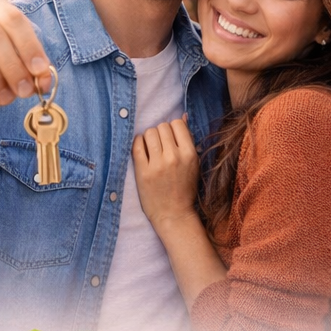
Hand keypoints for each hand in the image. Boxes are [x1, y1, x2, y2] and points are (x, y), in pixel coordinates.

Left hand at [132, 117, 200, 232]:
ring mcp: (157, 165)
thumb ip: (188, 140)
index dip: (173, 129)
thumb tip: (183, 116)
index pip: (177, 124)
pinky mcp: (143, 172)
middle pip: (162, 126)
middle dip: (161, 133)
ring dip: (149, 138)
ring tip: (151, 148)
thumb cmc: (185, 189)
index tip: (171, 138)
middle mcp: (174, 157)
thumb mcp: (194, 164)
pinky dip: (138, 143)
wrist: (173, 214)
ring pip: (149, 133)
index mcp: (190, 154)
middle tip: (161, 145)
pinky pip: (136, 145)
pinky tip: (142, 150)